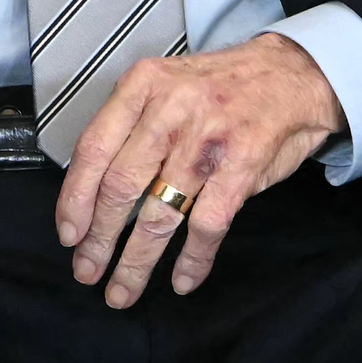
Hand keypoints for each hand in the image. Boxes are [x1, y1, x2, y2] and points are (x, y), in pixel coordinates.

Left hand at [54, 33, 345, 305]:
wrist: (293, 74)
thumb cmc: (224, 86)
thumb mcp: (167, 84)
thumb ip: (132, 125)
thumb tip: (93, 189)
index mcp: (144, 86)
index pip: (93, 148)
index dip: (75, 199)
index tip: (68, 234)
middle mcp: (171, 109)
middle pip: (120, 187)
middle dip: (99, 239)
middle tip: (88, 270)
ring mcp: (207, 139)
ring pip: (158, 213)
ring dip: (137, 261)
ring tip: (123, 288)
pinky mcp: (242, 165)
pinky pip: (207, 225)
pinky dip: (192, 260)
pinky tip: (182, 279)